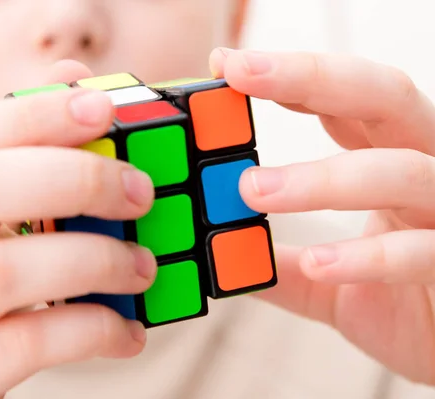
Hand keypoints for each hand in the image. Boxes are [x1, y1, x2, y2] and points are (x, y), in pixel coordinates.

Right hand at [0, 60, 155, 398]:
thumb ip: (29, 164)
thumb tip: (77, 79)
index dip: (32, 114)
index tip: (102, 106)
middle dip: (73, 179)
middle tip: (141, 192)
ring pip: (3, 270)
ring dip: (93, 261)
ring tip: (143, 268)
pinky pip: (26, 343)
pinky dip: (91, 331)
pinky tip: (127, 332)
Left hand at [210, 48, 434, 384]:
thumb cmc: (400, 304)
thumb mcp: (325, 280)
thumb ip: (276, 263)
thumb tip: (215, 253)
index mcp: (392, 160)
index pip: (345, 102)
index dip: (291, 78)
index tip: (230, 66)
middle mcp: (427, 169)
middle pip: (383, 98)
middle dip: (312, 79)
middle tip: (243, 74)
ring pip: (401, 171)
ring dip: (322, 178)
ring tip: (254, 189)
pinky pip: (421, 251)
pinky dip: (365, 257)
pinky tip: (314, 262)